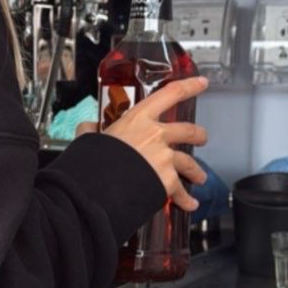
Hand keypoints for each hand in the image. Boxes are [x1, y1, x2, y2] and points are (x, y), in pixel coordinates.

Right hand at [102, 76, 208, 211]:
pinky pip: (181, 191)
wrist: (99, 185)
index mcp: (138, 118)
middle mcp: (156, 134)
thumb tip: (86, 128)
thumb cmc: (93, 160)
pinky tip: (190, 204)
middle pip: (189, 131)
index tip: (202, 83)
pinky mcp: (167, 180)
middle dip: (199, 135)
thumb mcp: (89, 138)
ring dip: (196, 171)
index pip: (170, 94)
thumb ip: (90, 130)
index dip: (190, 86)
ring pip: (190, 163)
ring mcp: (164, 157)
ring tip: (199, 177)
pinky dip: (186, 200)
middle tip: (202, 138)